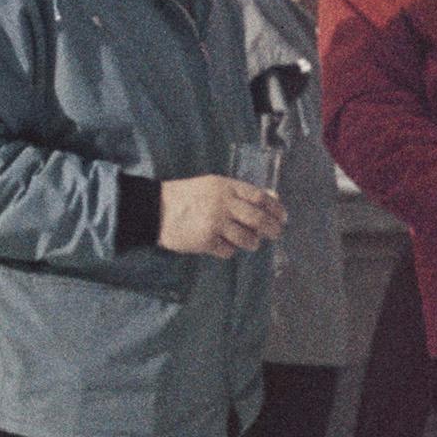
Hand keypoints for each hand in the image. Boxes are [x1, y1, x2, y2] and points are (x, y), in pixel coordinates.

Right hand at [155, 175, 289, 257]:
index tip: (282, 217)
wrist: (153, 209)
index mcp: (225, 187)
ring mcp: (214, 223)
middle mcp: (222, 204)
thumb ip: (240, 193)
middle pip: (259, 219)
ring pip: (248, 238)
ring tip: (249, 242)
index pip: (260, 198)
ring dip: (252, 242)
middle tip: (275, 233)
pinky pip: (228, 251)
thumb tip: (273, 198)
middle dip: (272, 229)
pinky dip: (229, 250)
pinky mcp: (205, 241)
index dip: (276, 208)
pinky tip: (222, 244)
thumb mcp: (213, 186)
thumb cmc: (185, 196)